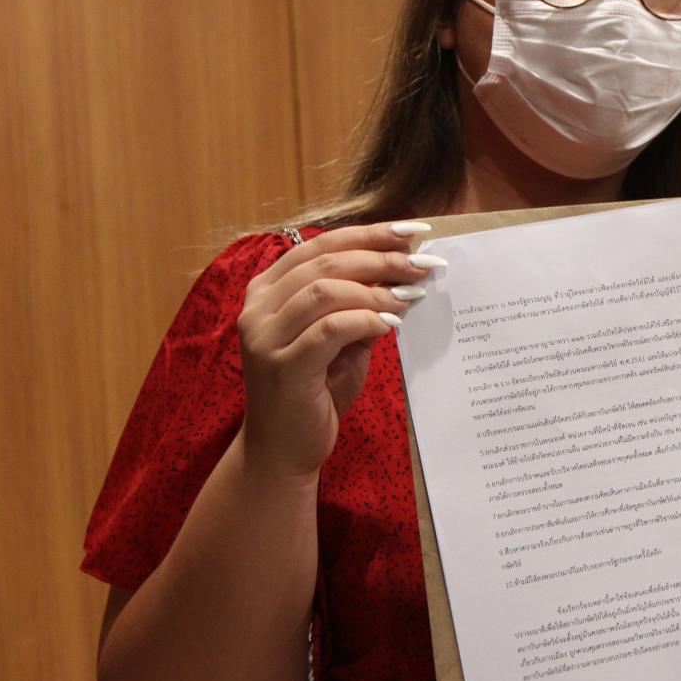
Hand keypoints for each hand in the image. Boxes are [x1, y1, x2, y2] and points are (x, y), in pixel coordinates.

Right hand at [236, 220, 441, 476]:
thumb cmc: (315, 392)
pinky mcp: (281, 367)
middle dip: (381, 258)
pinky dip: (364, 320)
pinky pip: (328, 330)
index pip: (320, 245)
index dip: (369, 233)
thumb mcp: (342, 341)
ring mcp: (264, 337)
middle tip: (422, 264)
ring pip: (324, 290)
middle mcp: (258, 308)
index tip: (413, 230)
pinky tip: (390, 325)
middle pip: (325, 262)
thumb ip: (361, 305)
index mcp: (267, 290)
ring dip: (375, 289)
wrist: (283, 450)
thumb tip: (404, 271)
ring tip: (410, 295)